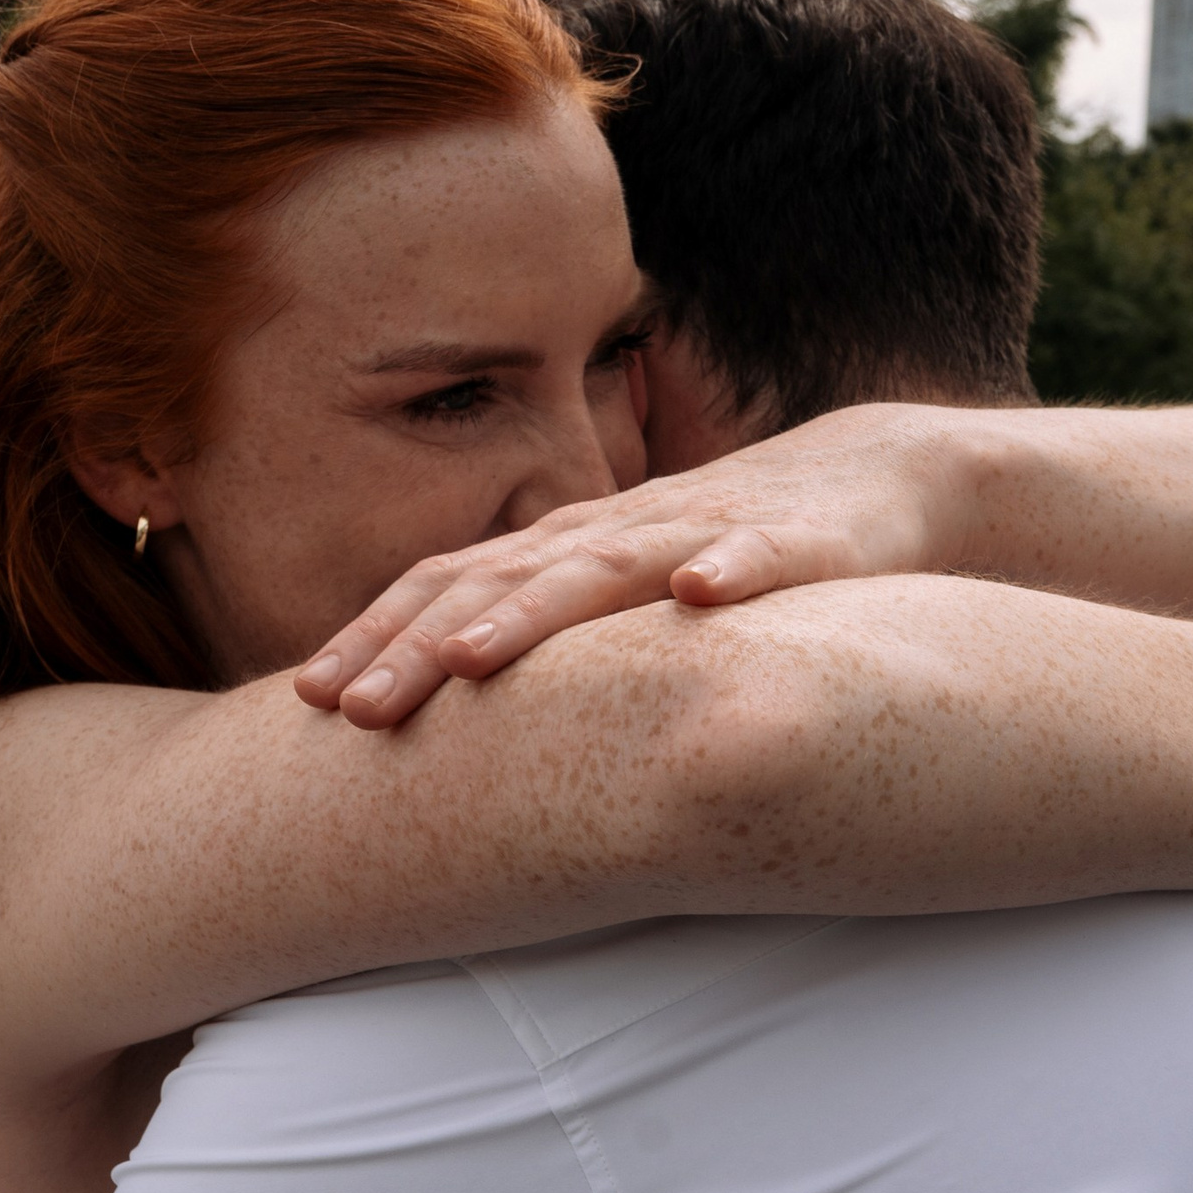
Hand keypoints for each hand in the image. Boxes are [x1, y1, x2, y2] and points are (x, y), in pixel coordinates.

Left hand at [295, 408, 961, 726]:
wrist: (882, 483)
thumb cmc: (732, 552)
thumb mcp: (625, 598)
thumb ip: (546, 634)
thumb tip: (441, 707)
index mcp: (570, 550)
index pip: (452, 585)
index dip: (378, 636)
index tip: (309, 699)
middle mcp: (619, 533)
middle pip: (500, 582)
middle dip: (418, 643)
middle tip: (349, 709)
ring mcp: (705, 529)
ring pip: (606, 567)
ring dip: (535, 613)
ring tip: (468, 658)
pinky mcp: (803, 541)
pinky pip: (765, 552)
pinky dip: (734, 567)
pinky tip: (704, 592)